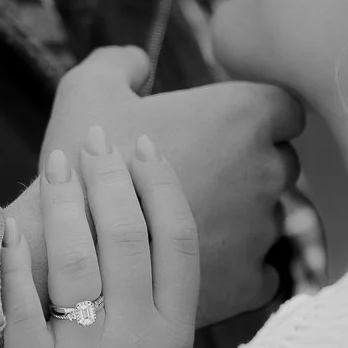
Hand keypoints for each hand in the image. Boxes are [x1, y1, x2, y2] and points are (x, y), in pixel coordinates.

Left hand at [0, 126, 198, 347]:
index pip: (176, 243)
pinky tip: (12, 222)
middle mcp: (132, 336)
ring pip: (78, 259)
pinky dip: (17, 258)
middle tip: (96, 139)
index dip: (161, 188)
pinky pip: (22, 302)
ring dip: (67, 202)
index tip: (145, 149)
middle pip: (126, 239)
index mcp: (172, 334)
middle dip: (110, 178)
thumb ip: (159, 307)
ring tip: (58, 162)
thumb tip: (149, 232)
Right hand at [40, 47, 304, 327]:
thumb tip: (141, 63)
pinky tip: (206, 267)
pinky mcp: (248, 285)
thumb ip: (122, 63)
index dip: (254, 121)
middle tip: (198, 181)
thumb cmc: (78, 165)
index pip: (285, 111)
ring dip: (242, 222)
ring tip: (190, 227)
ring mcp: (261, 232)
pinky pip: (265, 274)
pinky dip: (242, 272)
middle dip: (249, 171)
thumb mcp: (87, 89)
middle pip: (281, 166)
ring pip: (271, 222)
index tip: (219, 134)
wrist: (63, 256)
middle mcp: (266, 172)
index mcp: (242, 116)